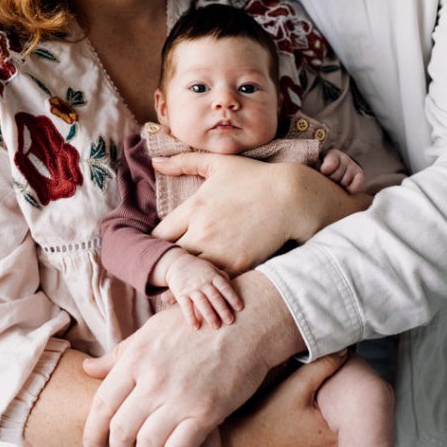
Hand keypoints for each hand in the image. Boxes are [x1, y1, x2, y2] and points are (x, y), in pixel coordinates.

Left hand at [81, 270, 302, 446]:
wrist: (246, 324)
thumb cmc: (197, 324)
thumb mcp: (153, 330)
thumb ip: (120, 354)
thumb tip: (89, 370)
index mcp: (137, 356)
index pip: (103, 403)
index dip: (93, 429)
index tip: (92, 442)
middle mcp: (154, 378)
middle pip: (120, 428)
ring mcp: (180, 397)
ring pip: (146, 444)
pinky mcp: (206, 413)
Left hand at [151, 152, 369, 273]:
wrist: (291, 197)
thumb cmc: (253, 177)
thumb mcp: (217, 164)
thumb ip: (183, 162)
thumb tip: (155, 161)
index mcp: (194, 207)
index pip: (157, 235)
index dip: (154, 244)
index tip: (159, 246)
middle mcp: (202, 231)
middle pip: (170, 259)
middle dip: (167, 265)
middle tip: (166, 269)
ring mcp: (220, 251)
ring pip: (190, 276)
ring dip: (185, 278)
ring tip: (183, 282)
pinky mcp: (238, 265)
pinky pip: (213, 282)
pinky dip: (207, 284)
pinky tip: (206, 285)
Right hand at [164, 251, 242, 329]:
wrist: (176, 263)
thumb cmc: (198, 269)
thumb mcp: (211, 268)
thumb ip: (221, 277)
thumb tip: (232, 285)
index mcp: (212, 276)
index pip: (224, 287)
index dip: (232, 297)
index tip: (239, 308)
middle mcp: (203, 282)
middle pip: (214, 297)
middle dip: (223, 310)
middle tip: (230, 321)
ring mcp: (191, 288)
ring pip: (202, 303)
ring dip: (210, 315)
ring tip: (216, 327)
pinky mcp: (181, 294)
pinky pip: (186, 307)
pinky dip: (191, 317)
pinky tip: (196, 327)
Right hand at [222, 352, 346, 446]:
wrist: (239, 446)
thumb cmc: (264, 418)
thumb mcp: (294, 386)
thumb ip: (322, 366)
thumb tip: (344, 350)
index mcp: (336, 436)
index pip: (362, 403)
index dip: (357, 379)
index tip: (349, 362)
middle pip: (355, 413)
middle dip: (349, 389)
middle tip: (340, 367)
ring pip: (343, 420)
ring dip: (338, 400)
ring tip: (327, 380)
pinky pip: (332, 427)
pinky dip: (329, 411)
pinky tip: (316, 397)